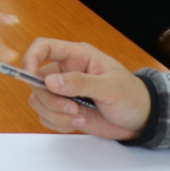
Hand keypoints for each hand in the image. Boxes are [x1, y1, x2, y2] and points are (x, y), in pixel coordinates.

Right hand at [19, 38, 151, 139]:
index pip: (43, 47)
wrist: (141, 120)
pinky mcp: (63, 110)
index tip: (29, 75)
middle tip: (73, 109)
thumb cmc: (132, 96)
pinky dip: (58, 123)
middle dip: (50, 100)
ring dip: (55, 114)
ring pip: (38, 101)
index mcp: (76, 57)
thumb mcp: (111, 87)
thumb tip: (50, 81)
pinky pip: (45, 116)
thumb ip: (81, 82)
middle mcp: (65, 72)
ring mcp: (63, 92)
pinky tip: (79, 122)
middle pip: (36, 80)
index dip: (31, 58)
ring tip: (80, 118)